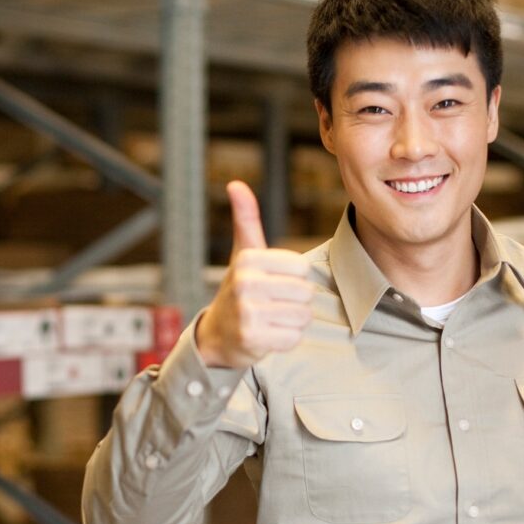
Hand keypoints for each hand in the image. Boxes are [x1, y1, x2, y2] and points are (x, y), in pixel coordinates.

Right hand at [195, 181, 313, 368]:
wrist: (217, 335)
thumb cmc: (240, 290)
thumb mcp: (244, 253)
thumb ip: (246, 219)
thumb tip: (236, 184)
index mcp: (248, 259)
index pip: (302, 268)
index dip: (295, 279)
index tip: (274, 282)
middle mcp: (245, 283)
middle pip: (306, 292)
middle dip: (296, 301)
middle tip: (273, 304)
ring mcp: (247, 313)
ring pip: (303, 316)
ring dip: (293, 321)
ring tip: (272, 319)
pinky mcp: (252, 339)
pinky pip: (294, 338)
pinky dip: (287, 340)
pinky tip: (269, 335)